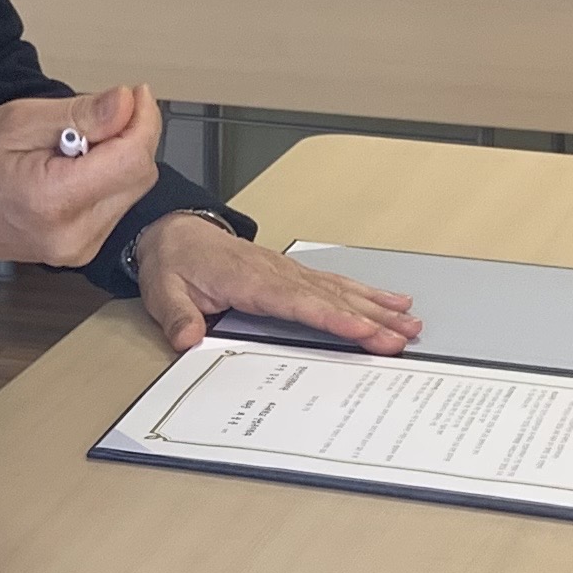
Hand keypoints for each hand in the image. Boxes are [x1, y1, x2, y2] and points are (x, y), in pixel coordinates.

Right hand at [0, 86, 162, 270]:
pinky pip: (117, 205)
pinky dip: (108, 178)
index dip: (142, 121)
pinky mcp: (83, 251)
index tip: (134, 94)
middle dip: (131, 136)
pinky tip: (76, 168)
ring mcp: (80, 250)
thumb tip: (127, 103)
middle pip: (140, 175)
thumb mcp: (18, 121)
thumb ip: (79, 115)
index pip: (132, 159)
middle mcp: (74, 235)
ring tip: (76, 145)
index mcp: (53, 200)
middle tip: (98, 115)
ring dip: (120, 157)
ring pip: (133, 190)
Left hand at [134, 219, 422, 357]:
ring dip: (378, 308)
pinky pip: (337, 283)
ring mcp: (291, 271)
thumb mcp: (163, 291)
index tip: (360, 330)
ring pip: (341, 290)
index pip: (297, 302)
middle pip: (330, 299)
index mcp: (249, 280)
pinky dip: (368, 293)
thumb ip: (177, 316)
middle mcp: (278, 273)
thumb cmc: (174, 262)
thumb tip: (187, 339)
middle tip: (400, 340)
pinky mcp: (296, 274)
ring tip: (410, 324)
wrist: (176, 232)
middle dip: (368, 320)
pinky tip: (393, 301)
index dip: (331, 317)